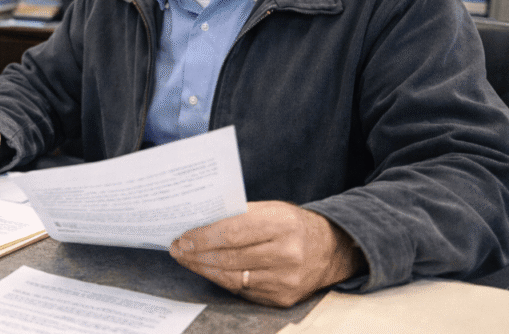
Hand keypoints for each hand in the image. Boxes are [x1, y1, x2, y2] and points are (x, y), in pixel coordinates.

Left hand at [169, 201, 364, 307]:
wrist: (331, 249)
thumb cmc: (292, 225)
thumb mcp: (271, 209)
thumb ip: (238, 215)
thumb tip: (198, 223)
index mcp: (282, 224)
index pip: (232, 232)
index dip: (202, 237)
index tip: (182, 237)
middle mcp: (287, 254)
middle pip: (229, 257)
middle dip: (197, 254)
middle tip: (177, 249)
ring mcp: (286, 280)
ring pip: (232, 277)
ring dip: (204, 269)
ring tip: (187, 259)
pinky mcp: (283, 298)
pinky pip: (242, 291)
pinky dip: (221, 280)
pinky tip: (208, 270)